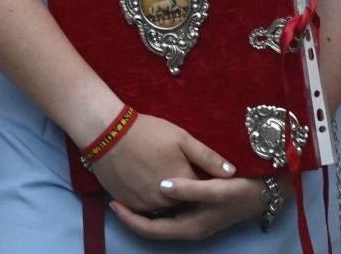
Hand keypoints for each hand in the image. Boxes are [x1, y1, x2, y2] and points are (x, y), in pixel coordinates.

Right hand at [87, 112, 236, 216]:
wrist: (108, 133)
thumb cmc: (148, 132)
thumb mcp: (182, 138)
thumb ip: (208, 157)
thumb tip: (232, 173)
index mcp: (182, 185)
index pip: (201, 192)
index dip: (202, 182)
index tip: (198, 170)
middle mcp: (165, 201)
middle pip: (182, 203)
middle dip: (185, 192)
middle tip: (174, 169)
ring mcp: (145, 205)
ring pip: (163, 207)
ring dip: (167, 197)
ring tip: (158, 173)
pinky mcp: (128, 204)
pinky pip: (144, 208)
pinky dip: (149, 199)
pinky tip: (146, 180)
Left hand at [110, 175, 267, 240]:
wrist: (266, 191)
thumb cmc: (241, 191)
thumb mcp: (215, 189)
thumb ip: (188, 188)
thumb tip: (160, 188)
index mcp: (190, 227)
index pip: (151, 230)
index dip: (130, 219)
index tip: (113, 204)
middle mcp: (189, 226)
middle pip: (153, 227)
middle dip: (133, 215)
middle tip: (114, 197)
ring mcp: (194, 219)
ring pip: (161, 219)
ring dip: (144, 209)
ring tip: (127, 192)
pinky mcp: (198, 209)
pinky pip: (170, 210)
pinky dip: (157, 203)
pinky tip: (151, 188)